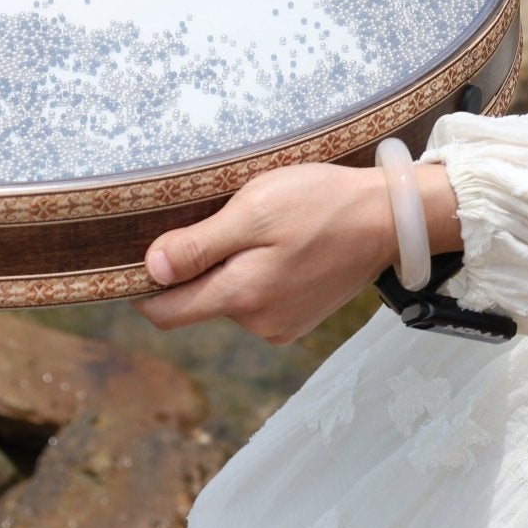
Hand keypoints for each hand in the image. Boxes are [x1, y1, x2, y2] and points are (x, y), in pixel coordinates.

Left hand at [134, 161, 462, 344]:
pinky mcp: (300, 317)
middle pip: (197, 303)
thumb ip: (198, 246)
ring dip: (228, 268)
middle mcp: (259, 322)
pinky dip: (254, 274)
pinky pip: (257, 299)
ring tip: (256, 228)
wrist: (389, 217)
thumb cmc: (320, 204)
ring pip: (228, 298)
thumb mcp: (253, 211)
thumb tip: (149, 271)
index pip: (166, 312)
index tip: (138, 255)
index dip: (142, 288)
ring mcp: (282, 324)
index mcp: (242, 297)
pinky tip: (278, 244)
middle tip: (214, 221)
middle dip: (193, 269)